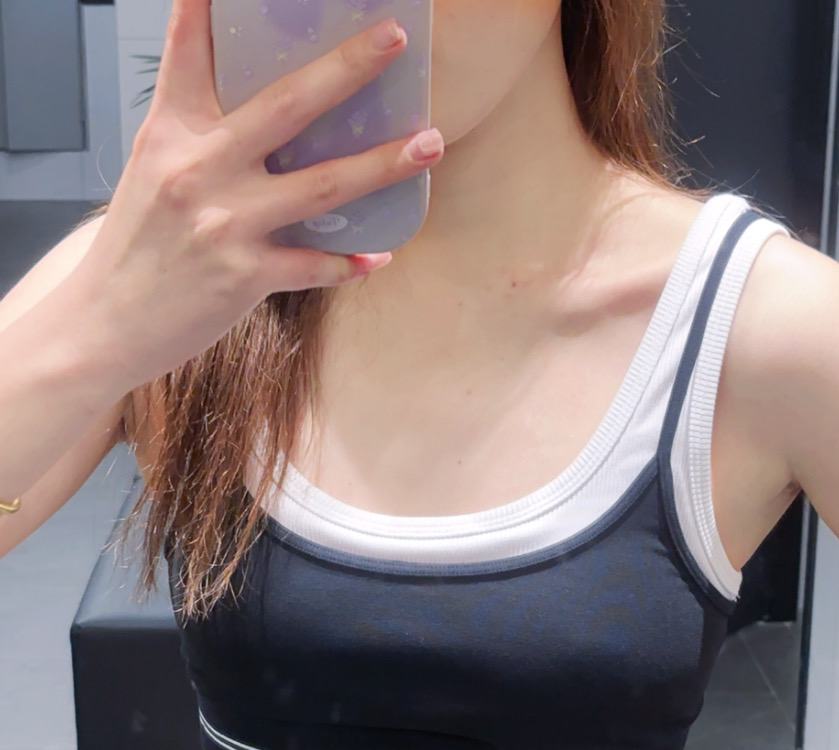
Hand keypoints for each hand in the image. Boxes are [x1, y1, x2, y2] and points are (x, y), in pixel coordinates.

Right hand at [69, 0, 444, 388]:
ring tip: (429, 145)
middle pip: (287, 105)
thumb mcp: (153, 171)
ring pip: (324, 184)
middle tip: (395, 39)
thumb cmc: (136, 247)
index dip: (208, 5)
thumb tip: (267, 117)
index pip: (190, 50)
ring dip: (384, 163)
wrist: (104, 323)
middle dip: (348, 67)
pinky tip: (378, 255)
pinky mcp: (245, 276)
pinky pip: (316, 263)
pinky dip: (350, 261)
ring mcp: (226, 223)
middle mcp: (199, 169)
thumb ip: (201, 136)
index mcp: (171, 132)